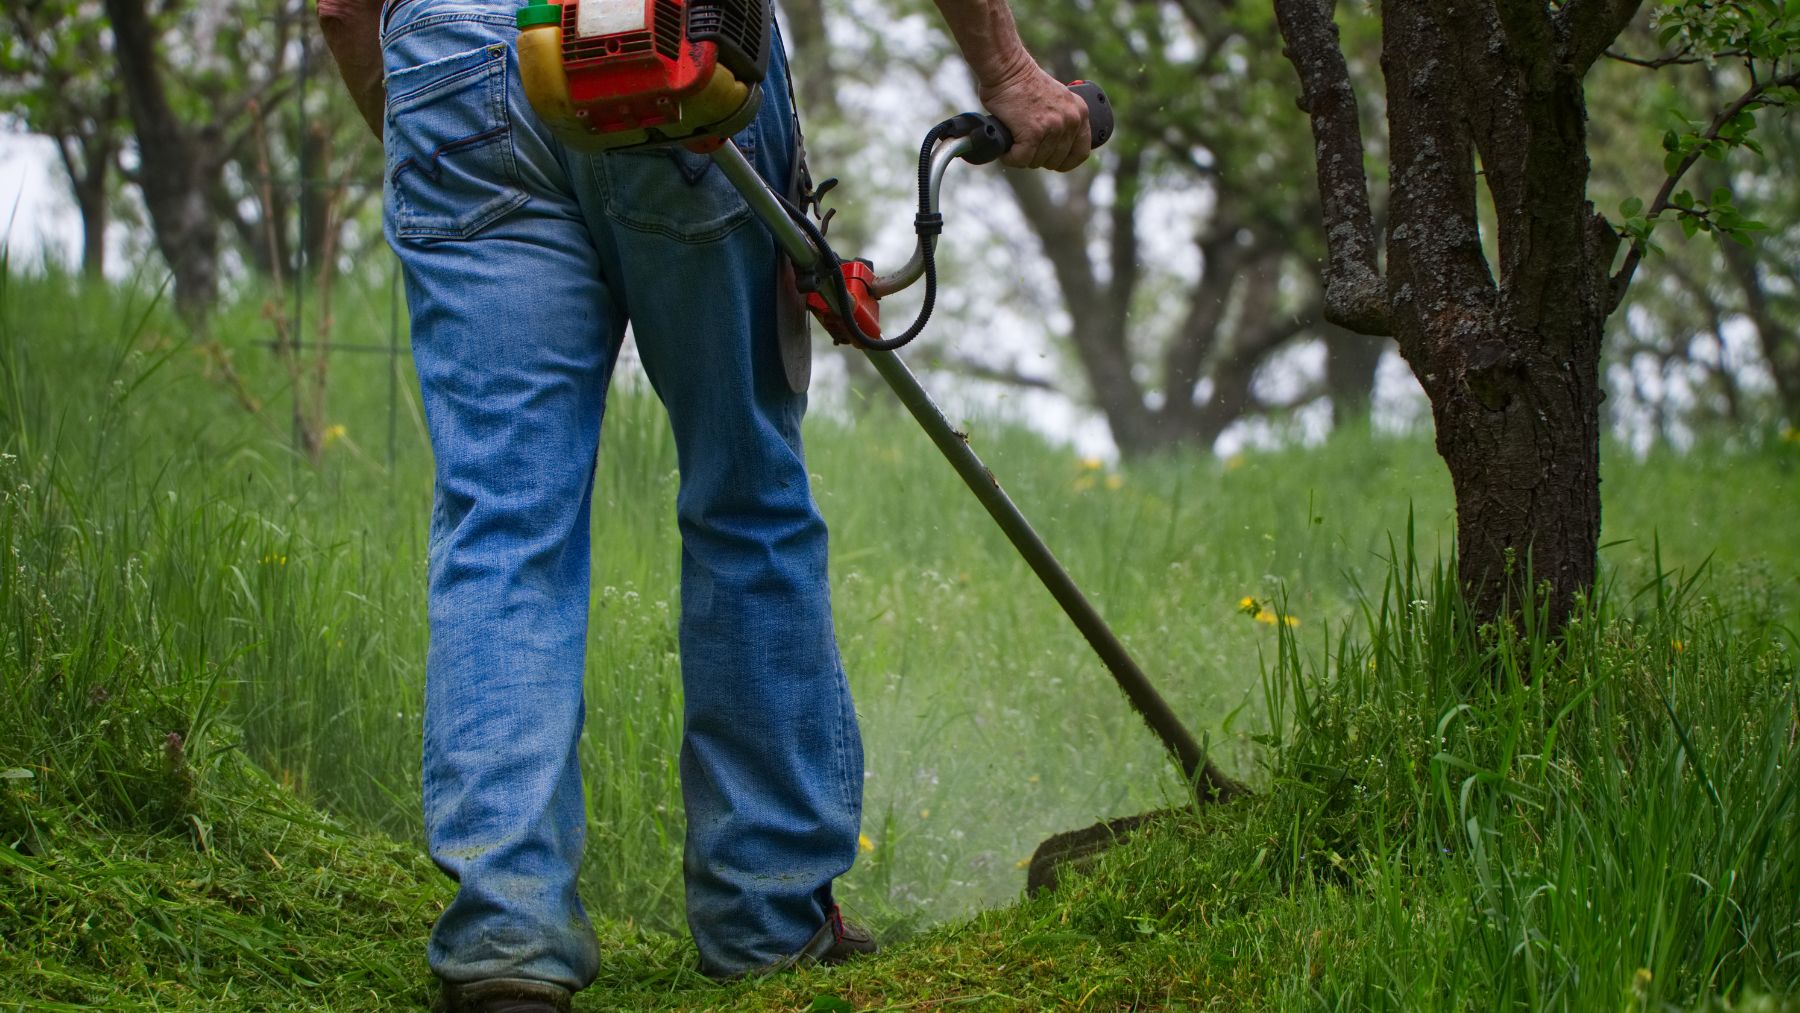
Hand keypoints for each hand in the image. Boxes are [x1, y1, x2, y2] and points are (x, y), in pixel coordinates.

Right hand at [977, 59, 1091, 171]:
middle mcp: (1070, 120)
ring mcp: (1053, 127)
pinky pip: (1021, 159)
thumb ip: (1061, 119)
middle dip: (1038, 158)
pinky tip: (1006, 149)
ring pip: (1036, 161)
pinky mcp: (1033, 133)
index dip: (1065, 162)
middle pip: (1055, 160)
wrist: (1008, 68)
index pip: (1081, 152)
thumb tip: (1054, 145)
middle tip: (1024, 146)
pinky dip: (1010, 157)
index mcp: (1080, 112)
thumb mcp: (1057, 99)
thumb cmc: (1024, 82)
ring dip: (1022, 157)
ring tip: (1013, 142)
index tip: (1053, 163)